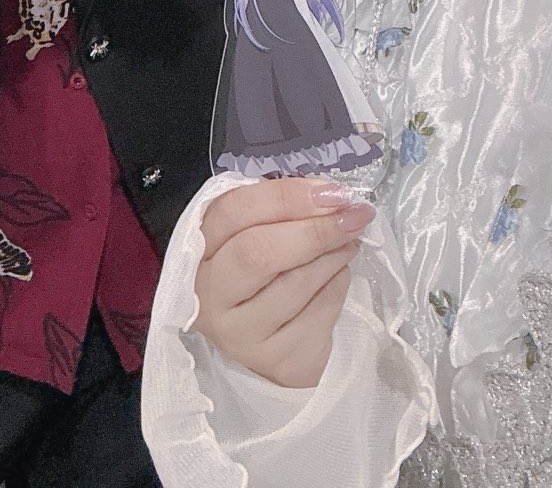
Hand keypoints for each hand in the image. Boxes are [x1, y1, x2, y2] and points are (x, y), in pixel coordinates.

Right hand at [193, 177, 372, 387]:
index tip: (330, 191)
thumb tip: (328, 192)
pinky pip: (320, 312)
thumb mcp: (255, 237)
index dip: (284, 197)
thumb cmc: (262, 279)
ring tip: (349, 241)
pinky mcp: (278, 361)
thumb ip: (277, 213)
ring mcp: (241, 334)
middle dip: (314, 228)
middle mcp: (210, 296)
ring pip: (295, 283)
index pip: (232, 212)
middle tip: (353, 215)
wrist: (271, 348)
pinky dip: (338, 285)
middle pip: (258, 252)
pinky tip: (339, 276)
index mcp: (198, 252)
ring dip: (333, 255)